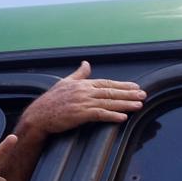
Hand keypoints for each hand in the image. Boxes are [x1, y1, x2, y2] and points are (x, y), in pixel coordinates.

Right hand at [18, 61, 145, 135]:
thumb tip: (86, 63)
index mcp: (82, 84)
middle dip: (129, 93)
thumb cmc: (51, 101)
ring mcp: (82, 103)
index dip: (122, 85)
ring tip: (139, 105)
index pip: (106, 83)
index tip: (135, 87)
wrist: (38, 116)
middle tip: (144, 95)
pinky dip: (112, 116)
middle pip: (111, 92)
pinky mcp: (79, 115)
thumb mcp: (65, 83)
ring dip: (125, 104)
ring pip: (108, 103)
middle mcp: (84, 92)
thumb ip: (79, 74)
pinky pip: (99, 115)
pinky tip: (123, 117)